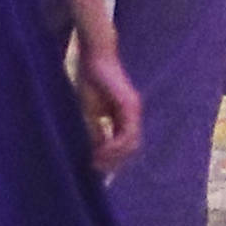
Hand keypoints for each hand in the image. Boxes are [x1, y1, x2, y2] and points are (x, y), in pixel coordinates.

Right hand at [72, 44, 142, 172]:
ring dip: (114, 156)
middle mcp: (134, 114)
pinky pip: (127, 133)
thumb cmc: (91, 80)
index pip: (125, 144)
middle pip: (131, 148)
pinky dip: (115, 145)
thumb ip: (97, 130)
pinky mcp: (129, 105)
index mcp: (126, 116)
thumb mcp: (92, 111)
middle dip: (114, 161)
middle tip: (96, 168)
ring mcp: (134, 110)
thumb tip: (97, 151)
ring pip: (131, 144)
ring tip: (97, 160)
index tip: (95, 166)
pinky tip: (101, 149)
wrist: (95, 57)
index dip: (112, 158)